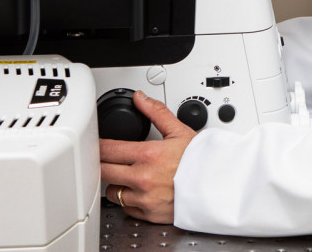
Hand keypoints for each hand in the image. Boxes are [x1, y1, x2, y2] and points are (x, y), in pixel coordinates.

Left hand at [99, 90, 196, 223]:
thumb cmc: (201, 161)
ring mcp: (144, 198)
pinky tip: (137, 190)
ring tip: (125, 176)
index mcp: (148, 155)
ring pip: (112, 192)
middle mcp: (142, 178)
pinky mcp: (148, 213)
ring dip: (114, 183)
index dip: (97, 145)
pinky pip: (125, 208)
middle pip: (103, 171)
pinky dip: (127, 200)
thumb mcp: (179, 131)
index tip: (94, 143)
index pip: (108, 149)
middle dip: (100, 163)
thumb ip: (156, 112)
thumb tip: (140, 98)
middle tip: (103, 158)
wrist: (217, 187)